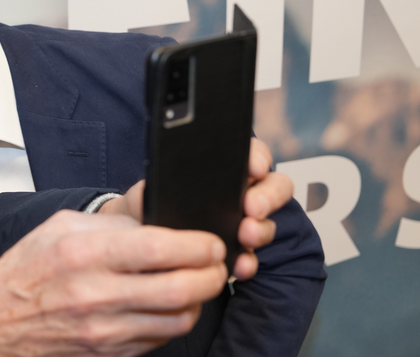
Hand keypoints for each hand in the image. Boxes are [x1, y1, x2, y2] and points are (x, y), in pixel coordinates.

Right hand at [0, 210, 227, 356]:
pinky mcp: (110, 354)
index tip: (209, 241)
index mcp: (86, 254)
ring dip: (199, 301)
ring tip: (198, 283)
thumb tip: (156, 226)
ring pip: (179, 320)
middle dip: (212, 274)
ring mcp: (106, 331)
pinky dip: (175, 321)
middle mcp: (98, 295)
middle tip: (216, 263)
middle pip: (181, 289)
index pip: (161, 249)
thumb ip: (110, 225)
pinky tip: (171, 305)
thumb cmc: (27, 268)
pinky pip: (160, 339)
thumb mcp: (61, 227)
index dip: (198, 245)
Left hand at [99, 137, 293, 280]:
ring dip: (261, 230)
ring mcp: (245, 222)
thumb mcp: (144, 192)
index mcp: (224, 167)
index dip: (258, 157)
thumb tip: (152, 190)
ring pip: (267, 222)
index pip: (252, 154)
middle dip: (268, 196)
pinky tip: (239, 265)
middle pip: (274, 186)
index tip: (254, 167)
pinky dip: (248, 261)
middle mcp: (242, 192)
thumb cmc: (149, 205)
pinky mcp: (240, 251)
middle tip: (252, 207)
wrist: (145, 238)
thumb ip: (150, 188)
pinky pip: (253, 256)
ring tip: (245, 235)